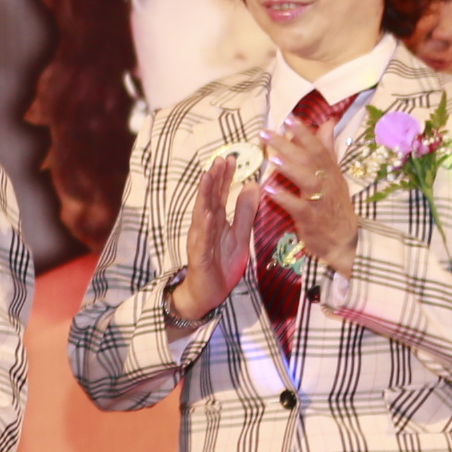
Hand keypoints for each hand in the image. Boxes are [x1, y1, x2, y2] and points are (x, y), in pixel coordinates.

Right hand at [168, 154, 249, 325]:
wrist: (207, 294)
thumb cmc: (221, 264)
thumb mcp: (240, 235)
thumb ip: (245, 212)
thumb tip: (251, 185)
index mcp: (215, 221)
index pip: (219, 194)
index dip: (224, 176)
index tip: (230, 158)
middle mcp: (204, 226)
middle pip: (209, 198)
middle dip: (214, 178)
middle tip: (220, 159)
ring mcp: (200, 240)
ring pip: (202, 214)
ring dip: (205, 195)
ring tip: (208, 177)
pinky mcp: (200, 256)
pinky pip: (203, 239)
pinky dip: (205, 226)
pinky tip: (209, 214)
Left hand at [265, 117, 361, 274]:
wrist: (344, 241)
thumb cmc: (333, 205)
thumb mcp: (333, 176)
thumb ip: (327, 149)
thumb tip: (327, 123)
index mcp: (330, 171)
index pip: (319, 148)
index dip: (305, 133)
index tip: (288, 118)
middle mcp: (327, 183)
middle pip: (310, 160)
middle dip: (289, 145)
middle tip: (267, 132)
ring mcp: (321, 201)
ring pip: (308, 181)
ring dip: (290, 169)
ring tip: (272, 158)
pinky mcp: (312, 220)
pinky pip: (299, 207)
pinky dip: (285, 198)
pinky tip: (269, 190)